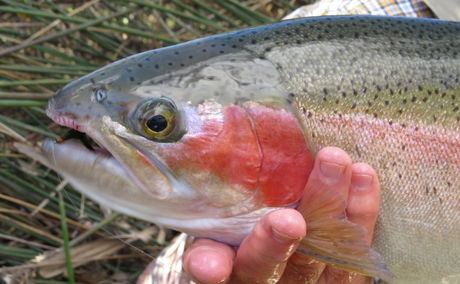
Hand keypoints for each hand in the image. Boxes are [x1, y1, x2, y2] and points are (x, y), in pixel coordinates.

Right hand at [183, 147, 379, 282]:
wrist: (282, 245)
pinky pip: (357, 252)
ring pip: (322, 258)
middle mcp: (268, 282)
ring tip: (335, 162)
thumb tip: (212, 152)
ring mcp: (309, 282)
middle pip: (272, 270)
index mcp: (232, 270)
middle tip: (289, 220)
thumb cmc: (245, 228)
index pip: (220, 272)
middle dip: (278, 245)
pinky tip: (363, 176)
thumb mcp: (222, 222)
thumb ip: (219, 206)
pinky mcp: (341, 275)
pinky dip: (362, 212)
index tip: (211, 265)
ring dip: (330, 211)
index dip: (214, 268)